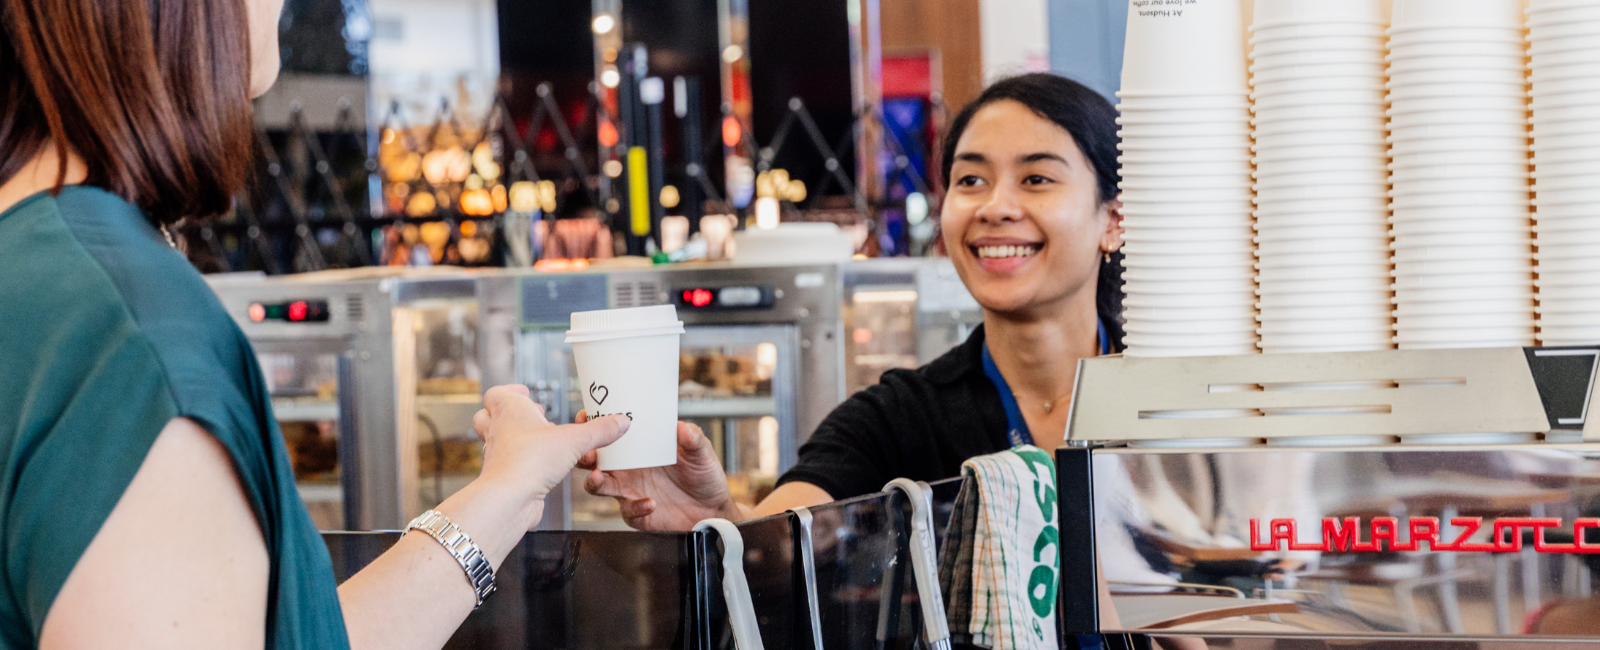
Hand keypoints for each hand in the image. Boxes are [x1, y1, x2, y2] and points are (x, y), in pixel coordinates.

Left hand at [470, 385, 629, 529]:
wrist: (509, 498)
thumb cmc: (531, 461)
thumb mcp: (574, 441)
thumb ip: (599, 431)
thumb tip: (621, 421)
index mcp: (509, 411)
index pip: (497, 393)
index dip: (511, 392)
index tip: (526, 393)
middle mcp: (498, 431)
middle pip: (487, 415)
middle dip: (507, 413)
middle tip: (531, 416)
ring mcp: (496, 455)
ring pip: (495, 440)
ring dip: (513, 437)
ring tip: (537, 440)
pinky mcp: (502, 477)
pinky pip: (506, 464)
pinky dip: (519, 462)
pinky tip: (539, 467)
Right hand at [576, 412, 739, 530]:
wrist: (713, 508)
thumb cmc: (703, 475)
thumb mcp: (701, 452)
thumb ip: (692, 438)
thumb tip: (681, 427)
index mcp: (639, 449)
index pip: (609, 435)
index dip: (593, 426)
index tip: (585, 417)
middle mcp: (629, 469)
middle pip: (594, 461)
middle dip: (585, 455)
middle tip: (587, 452)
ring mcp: (630, 492)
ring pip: (600, 486)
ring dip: (595, 481)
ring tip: (598, 477)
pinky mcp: (638, 514)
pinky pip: (628, 511)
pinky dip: (635, 507)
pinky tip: (649, 502)